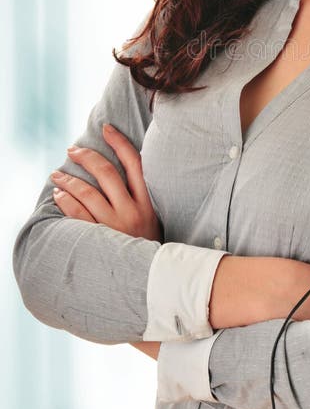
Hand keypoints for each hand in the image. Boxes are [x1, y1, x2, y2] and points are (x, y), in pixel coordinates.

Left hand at [51, 123, 162, 241]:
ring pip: (88, 193)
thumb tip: (118, 170)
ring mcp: (116, 226)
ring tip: (57, 175)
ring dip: (69, 180)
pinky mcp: (100, 240)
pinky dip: (66, 201)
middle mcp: (133, 211)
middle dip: (87, 157)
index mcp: (148, 202)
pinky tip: (59, 195)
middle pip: (108, 173)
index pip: (136, 163)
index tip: (106, 128)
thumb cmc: (147, 245)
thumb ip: (140, 196)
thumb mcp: (153, 219)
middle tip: (72, 150)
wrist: (149, 280)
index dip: (120, 143)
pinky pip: (78, 216)